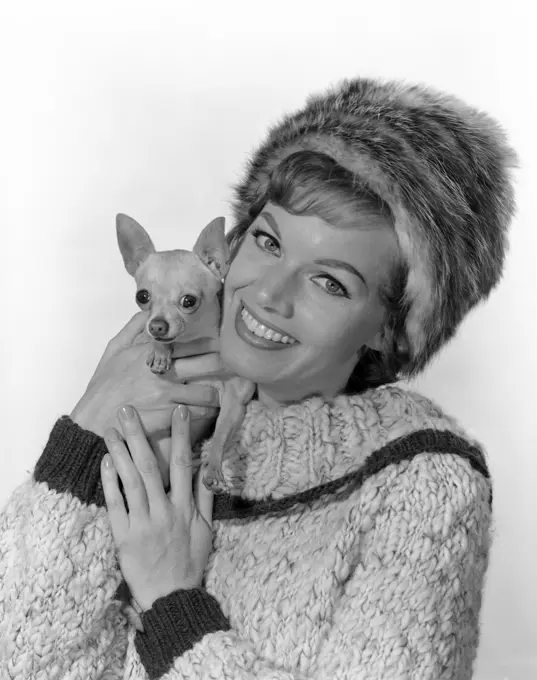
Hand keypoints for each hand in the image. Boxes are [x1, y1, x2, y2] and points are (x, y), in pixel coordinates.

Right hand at [71, 313, 223, 483]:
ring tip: (221, 394)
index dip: (212, 341)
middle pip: (208, 363)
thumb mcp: (113, 351)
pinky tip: (208, 412)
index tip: (225, 340)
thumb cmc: (103, 387)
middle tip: (237, 366)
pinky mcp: (168, 415)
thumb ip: (131, 328)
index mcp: (150, 352)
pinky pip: (199, 413)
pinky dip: (207, 413)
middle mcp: (162, 370)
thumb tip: (145, 310)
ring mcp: (167, 394)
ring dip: (217, 394)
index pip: (189, 341)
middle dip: (225, 364)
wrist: (92, 421)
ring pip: (208, 392)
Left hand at [101, 404, 213, 610]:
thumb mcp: (207, 529)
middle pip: (151, 466)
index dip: (181, 435)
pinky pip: (115, 505)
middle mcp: (165, 512)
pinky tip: (105, 463)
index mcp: (186, 508)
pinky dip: (110, 483)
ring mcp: (143, 524)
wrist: (171, 597)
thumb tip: (209, 468)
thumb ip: (206, 497)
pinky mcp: (124, 537)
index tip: (178, 410)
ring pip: (132, 482)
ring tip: (111, 430)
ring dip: (120, 453)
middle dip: (139, 435)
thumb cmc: (190, 561)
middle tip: (128, 410)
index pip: (185, 464)